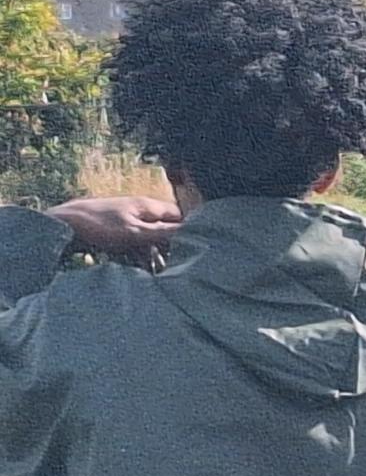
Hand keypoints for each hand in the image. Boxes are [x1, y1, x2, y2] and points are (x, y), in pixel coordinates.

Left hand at [45, 196, 181, 253]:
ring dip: (152, 253)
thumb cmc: (98, 226)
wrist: (61, 224)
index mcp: (147, 205)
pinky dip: (136, 253)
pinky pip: (133, 242)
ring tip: (153, 269)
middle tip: (173, 264)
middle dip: (169, 246)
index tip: (194, 248)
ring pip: (149, 237)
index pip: (179, 215)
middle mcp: (139, 210)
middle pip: (164, 227)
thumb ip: (164, 233)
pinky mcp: (114, 229)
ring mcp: (126, 218)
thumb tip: (194, 233)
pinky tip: (135, 266)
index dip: (188, 230)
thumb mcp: (136, 232)